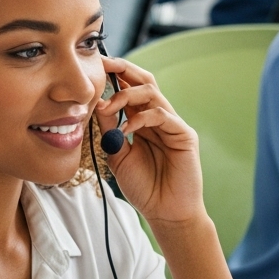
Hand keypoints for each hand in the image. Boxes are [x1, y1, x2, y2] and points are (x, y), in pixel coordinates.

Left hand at [93, 55, 240, 278]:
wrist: (165, 213)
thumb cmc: (144, 186)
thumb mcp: (117, 154)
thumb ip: (109, 130)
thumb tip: (96, 104)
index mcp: (142, 120)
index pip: (130, 88)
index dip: (115, 75)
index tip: (94, 67)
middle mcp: (159, 117)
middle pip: (145, 81)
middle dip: (124, 70)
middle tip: (103, 66)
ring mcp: (173, 124)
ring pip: (153, 94)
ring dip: (127, 95)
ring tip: (108, 106)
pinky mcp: (184, 135)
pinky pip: (163, 116)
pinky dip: (142, 118)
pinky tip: (127, 129)